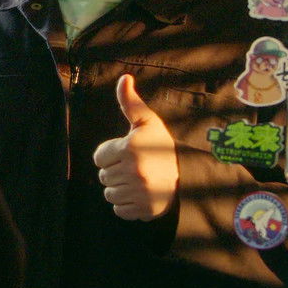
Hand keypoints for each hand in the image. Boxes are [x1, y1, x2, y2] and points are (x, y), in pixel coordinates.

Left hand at [92, 74, 179, 220]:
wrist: (188, 174)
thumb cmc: (161, 145)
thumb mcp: (148, 122)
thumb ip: (131, 102)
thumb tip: (124, 78)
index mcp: (130, 149)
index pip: (98, 157)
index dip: (111, 154)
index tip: (127, 152)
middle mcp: (134, 172)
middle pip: (103, 177)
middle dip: (115, 171)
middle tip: (134, 166)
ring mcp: (140, 193)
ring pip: (109, 194)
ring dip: (119, 188)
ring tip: (136, 179)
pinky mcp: (144, 210)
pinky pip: (119, 210)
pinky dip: (126, 204)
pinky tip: (139, 193)